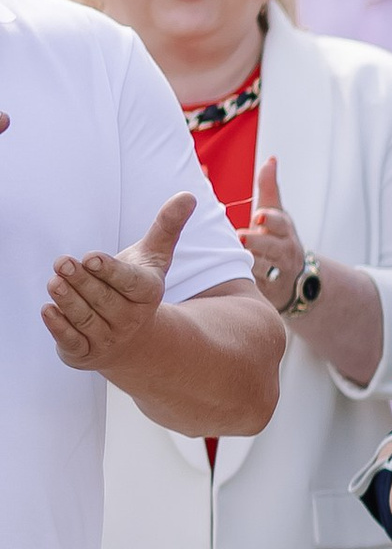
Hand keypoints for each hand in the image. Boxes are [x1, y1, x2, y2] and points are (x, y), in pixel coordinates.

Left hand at [43, 192, 194, 374]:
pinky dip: (59, 327)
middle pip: (102, 299)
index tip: (90, 257)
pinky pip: (72, 341)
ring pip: (85, 319)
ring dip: (68, 301)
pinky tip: (48, 310)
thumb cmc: (135, 288)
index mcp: (147, 293)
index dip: (109, 271)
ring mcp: (108, 338)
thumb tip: (188, 195)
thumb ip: (166, 227)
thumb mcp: (153, 257)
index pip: (129, 282)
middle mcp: (130, 319)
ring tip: (54, 282)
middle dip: (81, 281)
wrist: (132, 339)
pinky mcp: (85, 353)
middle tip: (62, 262)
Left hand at [244, 155, 310, 315]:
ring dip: (250, 264)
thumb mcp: (276, 213)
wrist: (295, 280)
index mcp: (283, 230)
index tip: (258, 215)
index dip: (271, 219)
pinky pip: (257, 290)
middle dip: (258, 242)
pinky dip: (247, 288)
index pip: (280, 222)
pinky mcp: (267, 292)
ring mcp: (277, 272)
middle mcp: (284, 251)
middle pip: (274, 247)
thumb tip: (271, 158)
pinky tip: (231, 285)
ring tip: (236, 260)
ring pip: (264, 269)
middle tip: (241, 237)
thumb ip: (269, 187)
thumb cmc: (277, 238)